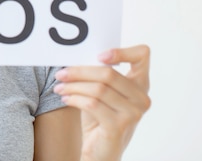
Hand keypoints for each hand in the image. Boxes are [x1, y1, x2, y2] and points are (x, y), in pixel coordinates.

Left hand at [53, 45, 150, 160]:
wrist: (100, 150)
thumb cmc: (99, 117)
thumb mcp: (100, 92)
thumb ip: (96, 75)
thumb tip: (74, 57)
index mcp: (140, 84)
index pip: (142, 55)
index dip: (122, 51)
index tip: (98, 56)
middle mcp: (142, 98)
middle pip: (109, 73)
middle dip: (80, 72)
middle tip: (60, 74)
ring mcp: (133, 113)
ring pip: (98, 89)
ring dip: (73, 86)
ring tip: (59, 87)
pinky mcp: (119, 126)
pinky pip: (92, 104)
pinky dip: (75, 99)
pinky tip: (65, 99)